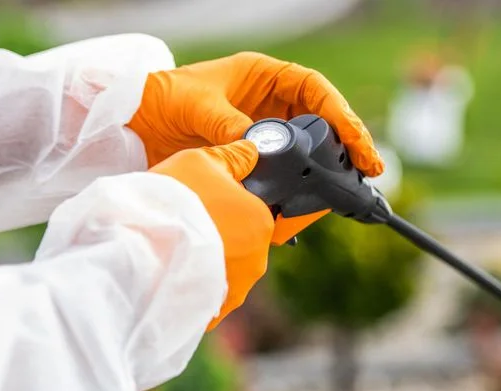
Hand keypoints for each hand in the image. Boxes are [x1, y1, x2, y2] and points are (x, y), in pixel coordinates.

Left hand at [128, 52, 384, 243]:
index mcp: (263, 77)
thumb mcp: (199, 107)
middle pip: (320, 121)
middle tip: (368, 168)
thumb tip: (262, 150)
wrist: (132, 124)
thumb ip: (232, 127)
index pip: (314, 90)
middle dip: (346, 143)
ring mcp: (261, 131)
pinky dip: (296, 186)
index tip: (357, 139)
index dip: (340, 113)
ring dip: (326, 167)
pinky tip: (307, 203)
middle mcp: (268, 102)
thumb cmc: (162, 98)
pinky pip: (283, 171)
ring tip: (346, 188)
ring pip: (307, 148)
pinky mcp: (251, 158)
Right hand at [149, 141, 273, 329]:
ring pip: (224, 268)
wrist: (138, 249)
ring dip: (207, 260)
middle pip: (239, 239)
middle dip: (218, 231)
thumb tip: (252, 153)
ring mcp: (236, 289)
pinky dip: (195, 284)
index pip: (252, 206)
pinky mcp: (214, 310)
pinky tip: (174, 273)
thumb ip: (234, 156)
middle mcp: (257, 260)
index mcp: (261, 221)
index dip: (227, 200)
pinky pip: (208, 294)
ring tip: (175, 249)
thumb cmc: (172, 198)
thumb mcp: (201, 160)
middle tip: (183, 222)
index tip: (202, 199)